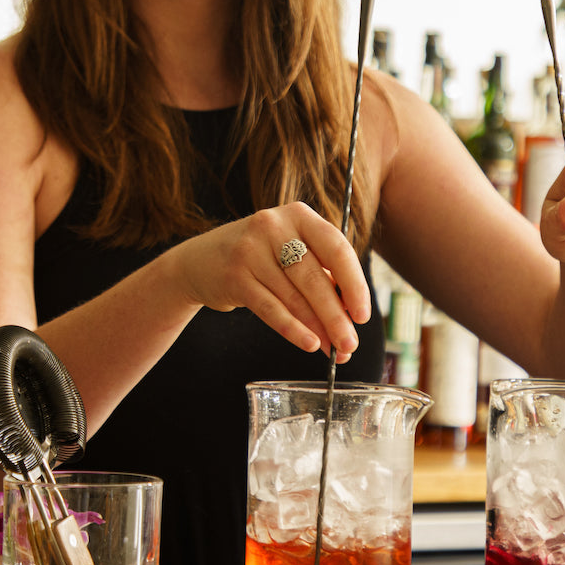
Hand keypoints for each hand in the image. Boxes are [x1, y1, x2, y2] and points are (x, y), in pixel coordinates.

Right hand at [164, 201, 370, 363]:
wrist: (201, 260)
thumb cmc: (260, 257)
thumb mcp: (290, 251)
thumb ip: (321, 276)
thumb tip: (351, 318)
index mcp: (299, 214)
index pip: (336, 248)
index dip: (354, 283)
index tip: (364, 314)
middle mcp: (274, 226)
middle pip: (314, 277)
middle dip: (336, 315)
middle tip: (350, 344)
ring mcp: (251, 250)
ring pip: (293, 296)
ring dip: (317, 328)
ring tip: (333, 350)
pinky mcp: (234, 276)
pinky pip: (270, 308)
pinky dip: (292, 329)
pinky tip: (309, 343)